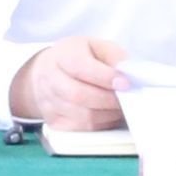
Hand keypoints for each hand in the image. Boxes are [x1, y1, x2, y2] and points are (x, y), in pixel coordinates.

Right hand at [9, 36, 128, 130]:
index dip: (105, 77)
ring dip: (107, 114)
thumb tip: (128, 73)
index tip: (126, 83)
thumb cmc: (77, 57)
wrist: (47, 72)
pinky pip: (81, 130)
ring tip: (119, 106)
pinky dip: (100, 124)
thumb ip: (113, 55)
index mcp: (62, 56)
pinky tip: (107, 114)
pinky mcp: (53, 122)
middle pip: (79, 95)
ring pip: (83, 116)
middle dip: (108, 99)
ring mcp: (49, 103)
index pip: (81, 67)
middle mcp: (50, 79)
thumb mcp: (96, 46)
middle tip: (127, 98)